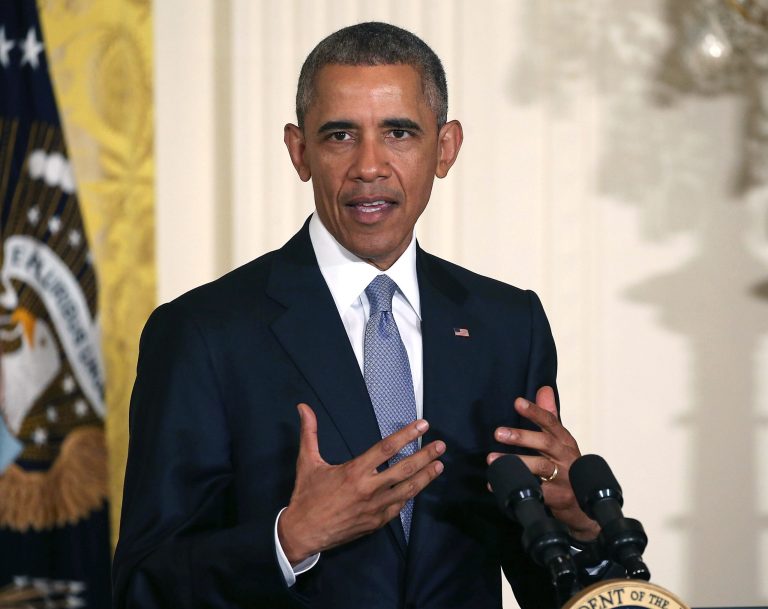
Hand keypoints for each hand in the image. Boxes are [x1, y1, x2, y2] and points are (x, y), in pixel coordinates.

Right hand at [278, 403, 445, 563]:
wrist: (303, 533)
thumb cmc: (306, 496)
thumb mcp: (307, 462)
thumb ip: (310, 433)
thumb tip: (303, 407)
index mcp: (354, 471)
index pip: (387, 448)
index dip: (407, 434)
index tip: (422, 425)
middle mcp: (369, 489)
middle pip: (404, 469)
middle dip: (425, 456)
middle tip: (441, 446)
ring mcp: (375, 508)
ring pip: (408, 490)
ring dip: (425, 477)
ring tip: (439, 465)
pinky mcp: (376, 522)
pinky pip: (398, 507)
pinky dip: (410, 495)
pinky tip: (418, 487)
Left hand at [488, 386, 598, 540]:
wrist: (585, 507)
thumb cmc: (568, 468)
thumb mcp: (561, 441)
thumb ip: (550, 415)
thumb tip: (544, 388)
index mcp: (565, 441)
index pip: (551, 422)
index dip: (535, 411)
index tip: (517, 402)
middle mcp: (566, 457)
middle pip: (545, 443)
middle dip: (521, 437)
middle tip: (498, 432)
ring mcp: (564, 478)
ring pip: (540, 467)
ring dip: (515, 462)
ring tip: (491, 460)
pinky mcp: (558, 497)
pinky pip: (534, 491)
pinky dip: (515, 487)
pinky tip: (496, 484)